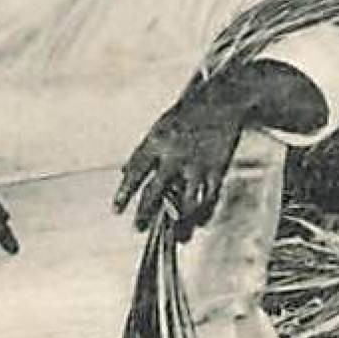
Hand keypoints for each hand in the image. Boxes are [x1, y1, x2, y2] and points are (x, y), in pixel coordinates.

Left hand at [113, 78, 249, 240]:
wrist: (222, 101)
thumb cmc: (186, 115)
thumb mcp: (158, 128)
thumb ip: (142, 153)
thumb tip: (124, 174)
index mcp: (156, 142)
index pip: (136, 172)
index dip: (125, 193)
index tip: (116, 210)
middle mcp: (175, 155)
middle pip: (157, 191)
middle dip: (146, 212)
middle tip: (138, 228)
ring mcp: (197, 164)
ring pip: (186, 201)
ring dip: (179, 221)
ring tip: (174, 236)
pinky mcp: (217, 169)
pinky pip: (210, 198)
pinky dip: (204, 212)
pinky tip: (198, 223)